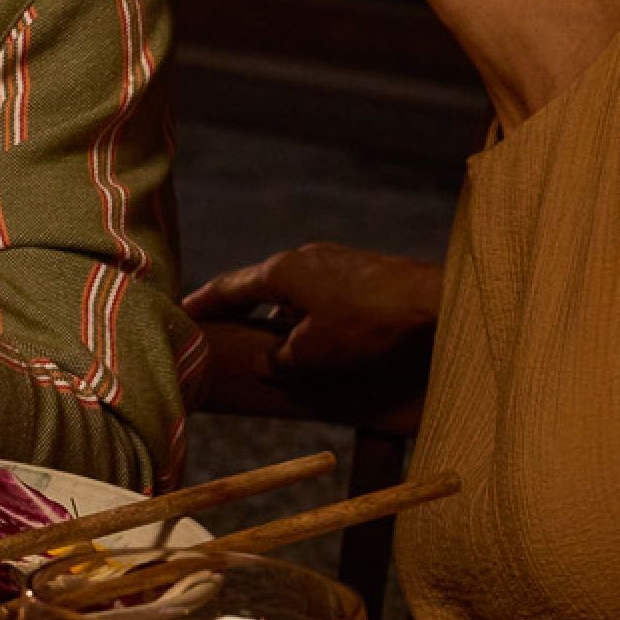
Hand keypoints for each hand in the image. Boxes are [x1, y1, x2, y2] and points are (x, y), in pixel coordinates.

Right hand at [182, 242, 442, 430]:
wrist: (436, 302)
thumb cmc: (366, 326)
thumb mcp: (311, 353)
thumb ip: (279, 358)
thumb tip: (267, 361)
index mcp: (281, 272)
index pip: (229, 287)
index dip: (204, 302)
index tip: (183, 309)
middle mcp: (305, 258)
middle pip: (264, 285)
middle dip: (246, 309)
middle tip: (229, 328)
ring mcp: (338, 261)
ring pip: (298, 291)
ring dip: (286, 317)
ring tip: (283, 345)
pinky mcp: (367, 272)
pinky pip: (326, 294)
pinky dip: (315, 315)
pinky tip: (327, 338)